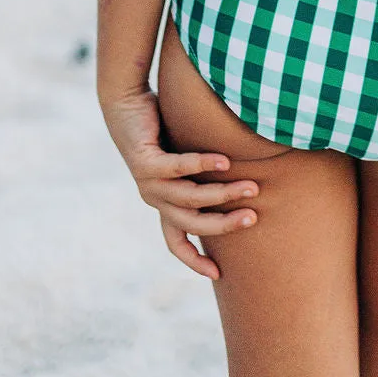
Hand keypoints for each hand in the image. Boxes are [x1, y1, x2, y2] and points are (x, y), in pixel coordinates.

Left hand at [102, 86, 259, 279]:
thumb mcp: (185, 156)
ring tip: (250, 186)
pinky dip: (202, 164)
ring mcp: (147, 182)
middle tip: (253, 218)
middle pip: (191, 224)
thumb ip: (205, 172)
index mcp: (162, 201)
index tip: (217, 275)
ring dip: (222, 195)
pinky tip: (224, 161)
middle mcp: (154, 197)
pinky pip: (178, 167)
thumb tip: (245, 177)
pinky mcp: (145, 161)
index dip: (193, 261)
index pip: (176, 241)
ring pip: (189, 198)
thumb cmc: (161, 125)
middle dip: (224, 225)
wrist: (124, 102)